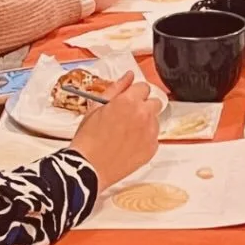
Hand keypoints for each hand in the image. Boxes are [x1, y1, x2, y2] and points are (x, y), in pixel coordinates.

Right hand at [71, 72, 161, 190]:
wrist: (88, 167)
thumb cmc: (88, 140)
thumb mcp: (96, 108)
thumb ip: (116, 88)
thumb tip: (128, 77)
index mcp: (129, 101)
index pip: (144, 87)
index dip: (134, 93)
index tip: (129, 100)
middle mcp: (143, 115)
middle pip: (155, 102)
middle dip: (143, 106)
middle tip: (127, 116)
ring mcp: (150, 132)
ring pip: (155, 120)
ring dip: (145, 122)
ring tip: (125, 132)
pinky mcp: (152, 148)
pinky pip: (154, 137)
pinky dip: (145, 139)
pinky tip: (129, 144)